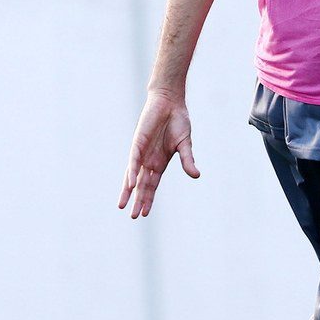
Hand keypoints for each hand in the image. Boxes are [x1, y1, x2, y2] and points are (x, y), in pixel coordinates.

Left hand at [118, 90, 199, 218]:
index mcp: (160, 162)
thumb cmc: (178, 122)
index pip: (152, 185)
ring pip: (133, 176)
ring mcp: (142, 152)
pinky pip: (134, 161)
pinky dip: (132, 173)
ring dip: (129, 191)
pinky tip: (131, 184)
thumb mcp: (185, 145)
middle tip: (134, 216)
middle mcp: (149, 160)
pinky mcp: (138, 143)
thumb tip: (196, 176)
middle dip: (138, 200)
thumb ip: (188, 161)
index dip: (148, 199)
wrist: (170, 102)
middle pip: (142, 184)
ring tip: (123, 206)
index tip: (144, 214)